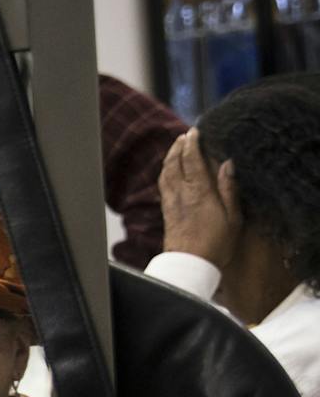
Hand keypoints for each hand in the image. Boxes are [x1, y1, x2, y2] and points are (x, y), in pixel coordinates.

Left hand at [157, 129, 239, 266]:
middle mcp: (181, 194)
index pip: (192, 161)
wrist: (189, 265)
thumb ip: (229, 189)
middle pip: (174, 164)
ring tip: (176, 148)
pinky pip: (163, 186)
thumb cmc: (216, 244)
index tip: (194, 131)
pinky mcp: (166, 212)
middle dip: (178, 147)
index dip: (192, 144)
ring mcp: (171, 203)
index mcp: (199, 192)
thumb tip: (227, 164)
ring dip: (170, 158)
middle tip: (184, 136)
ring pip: (165, 174)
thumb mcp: (233, 217)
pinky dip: (165, 173)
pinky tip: (169, 172)